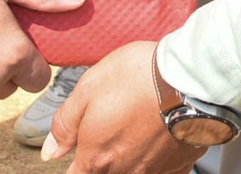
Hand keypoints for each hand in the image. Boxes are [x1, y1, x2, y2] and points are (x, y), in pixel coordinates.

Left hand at [44, 41, 199, 171]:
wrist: (189, 79)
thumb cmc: (137, 77)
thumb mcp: (87, 89)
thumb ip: (65, 124)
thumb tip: (50, 151)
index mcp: (96, 157)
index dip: (74, 163)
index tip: (79, 149)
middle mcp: (124, 172)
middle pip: (102, 173)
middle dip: (99, 157)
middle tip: (111, 127)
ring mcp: (153, 172)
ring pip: (131, 172)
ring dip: (127, 157)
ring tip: (134, 127)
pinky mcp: (179, 166)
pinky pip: (160, 170)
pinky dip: (154, 158)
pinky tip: (156, 137)